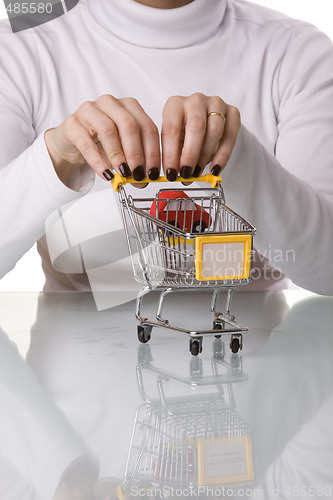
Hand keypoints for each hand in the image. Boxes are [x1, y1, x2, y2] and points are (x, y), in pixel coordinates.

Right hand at [45, 95, 160, 183]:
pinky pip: (86, 143)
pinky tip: (106, 174)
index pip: (147, 127)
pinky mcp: (72, 123)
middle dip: (136, 153)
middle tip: (139, 174)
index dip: (153, 152)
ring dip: (118, 155)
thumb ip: (135, 162)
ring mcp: (89, 110)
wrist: (73, 140)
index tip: (153, 172)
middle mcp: (110, 103)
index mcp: (129, 106)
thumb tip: (144, 180)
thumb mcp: (123, 150)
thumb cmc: (102, 142)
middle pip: (129, 125)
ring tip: (123, 174)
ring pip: (108, 130)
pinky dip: (98, 161)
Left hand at [161, 92, 240, 179]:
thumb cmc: (186, 134)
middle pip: (196, 127)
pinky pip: (230, 135)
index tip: (171, 172)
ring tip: (198, 172)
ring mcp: (216, 104)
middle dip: (190, 154)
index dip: (170, 154)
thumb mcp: (175, 143)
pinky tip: (215, 168)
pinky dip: (223, 155)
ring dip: (205, 155)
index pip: (171, 129)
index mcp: (175, 105)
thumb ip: (175, 157)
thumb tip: (174, 176)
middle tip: (186, 173)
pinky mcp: (232, 112)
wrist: (205, 123)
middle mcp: (195, 101)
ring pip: (215, 130)